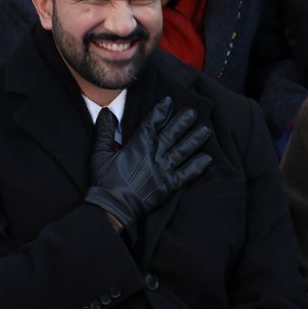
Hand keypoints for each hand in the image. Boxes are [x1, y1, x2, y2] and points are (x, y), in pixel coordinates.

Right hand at [85, 97, 211, 237]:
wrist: (114, 208)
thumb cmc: (105, 182)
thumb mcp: (99, 154)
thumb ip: (104, 132)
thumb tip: (106, 112)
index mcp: (138, 145)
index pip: (152, 123)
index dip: (161, 111)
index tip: (169, 101)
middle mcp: (155, 154)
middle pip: (172, 133)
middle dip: (183, 121)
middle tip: (193, 112)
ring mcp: (164, 169)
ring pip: (184, 150)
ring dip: (195, 139)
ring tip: (205, 130)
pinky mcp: (170, 185)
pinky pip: (188, 173)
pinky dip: (198, 166)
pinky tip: (208, 158)